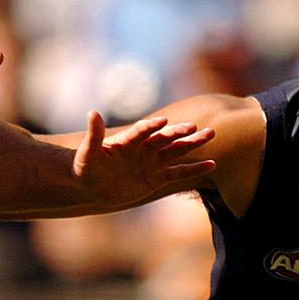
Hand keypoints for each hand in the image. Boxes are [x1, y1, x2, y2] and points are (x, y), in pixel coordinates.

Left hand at [75, 111, 215, 207]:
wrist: (93, 187)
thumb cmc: (86, 168)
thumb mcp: (88, 153)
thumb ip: (94, 135)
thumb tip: (92, 113)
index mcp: (128, 140)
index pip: (142, 131)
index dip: (151, 126)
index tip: (162, 121)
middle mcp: (144, 148)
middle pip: (165, 138)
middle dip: (179, 132)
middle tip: (195, 127)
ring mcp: (153, 162)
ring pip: (176, 151)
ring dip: (193, 143)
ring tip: (210, 134)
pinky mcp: (158, 177)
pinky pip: (179, 173)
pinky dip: (194, 169)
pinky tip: (212, 164)